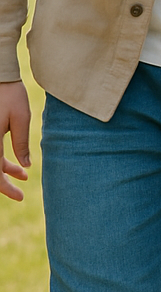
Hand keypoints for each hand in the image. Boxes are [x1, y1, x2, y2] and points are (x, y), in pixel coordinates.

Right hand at [0, 81, 30, 201]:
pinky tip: (17, 164)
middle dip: (4, 184)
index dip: (5, 188)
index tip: (20, 196)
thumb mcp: (21, 117)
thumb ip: (22, 142)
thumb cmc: (11, 95)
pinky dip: (2, 161)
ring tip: (24, 176)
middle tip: (21, 193)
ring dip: (5, 171)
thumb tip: (26, 165)